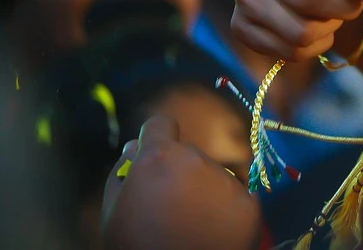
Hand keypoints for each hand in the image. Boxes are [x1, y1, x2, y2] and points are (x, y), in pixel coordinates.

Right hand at [101, 116, 261, 249]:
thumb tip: (136, 146)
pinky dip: (225, 210)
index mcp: (159, 159)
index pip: (160, 125)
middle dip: (178, 173)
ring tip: (189, 224)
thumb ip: (123, 172)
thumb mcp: (114, 212)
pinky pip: (235, 196)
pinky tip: (211, 231)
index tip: (155, 154)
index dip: (155, 139)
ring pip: (213, 175)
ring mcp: (227, 181)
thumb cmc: (136, 247)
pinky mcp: (249, 203)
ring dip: (202, 191)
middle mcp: (197, 161)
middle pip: (187, 155)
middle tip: (168, 208)